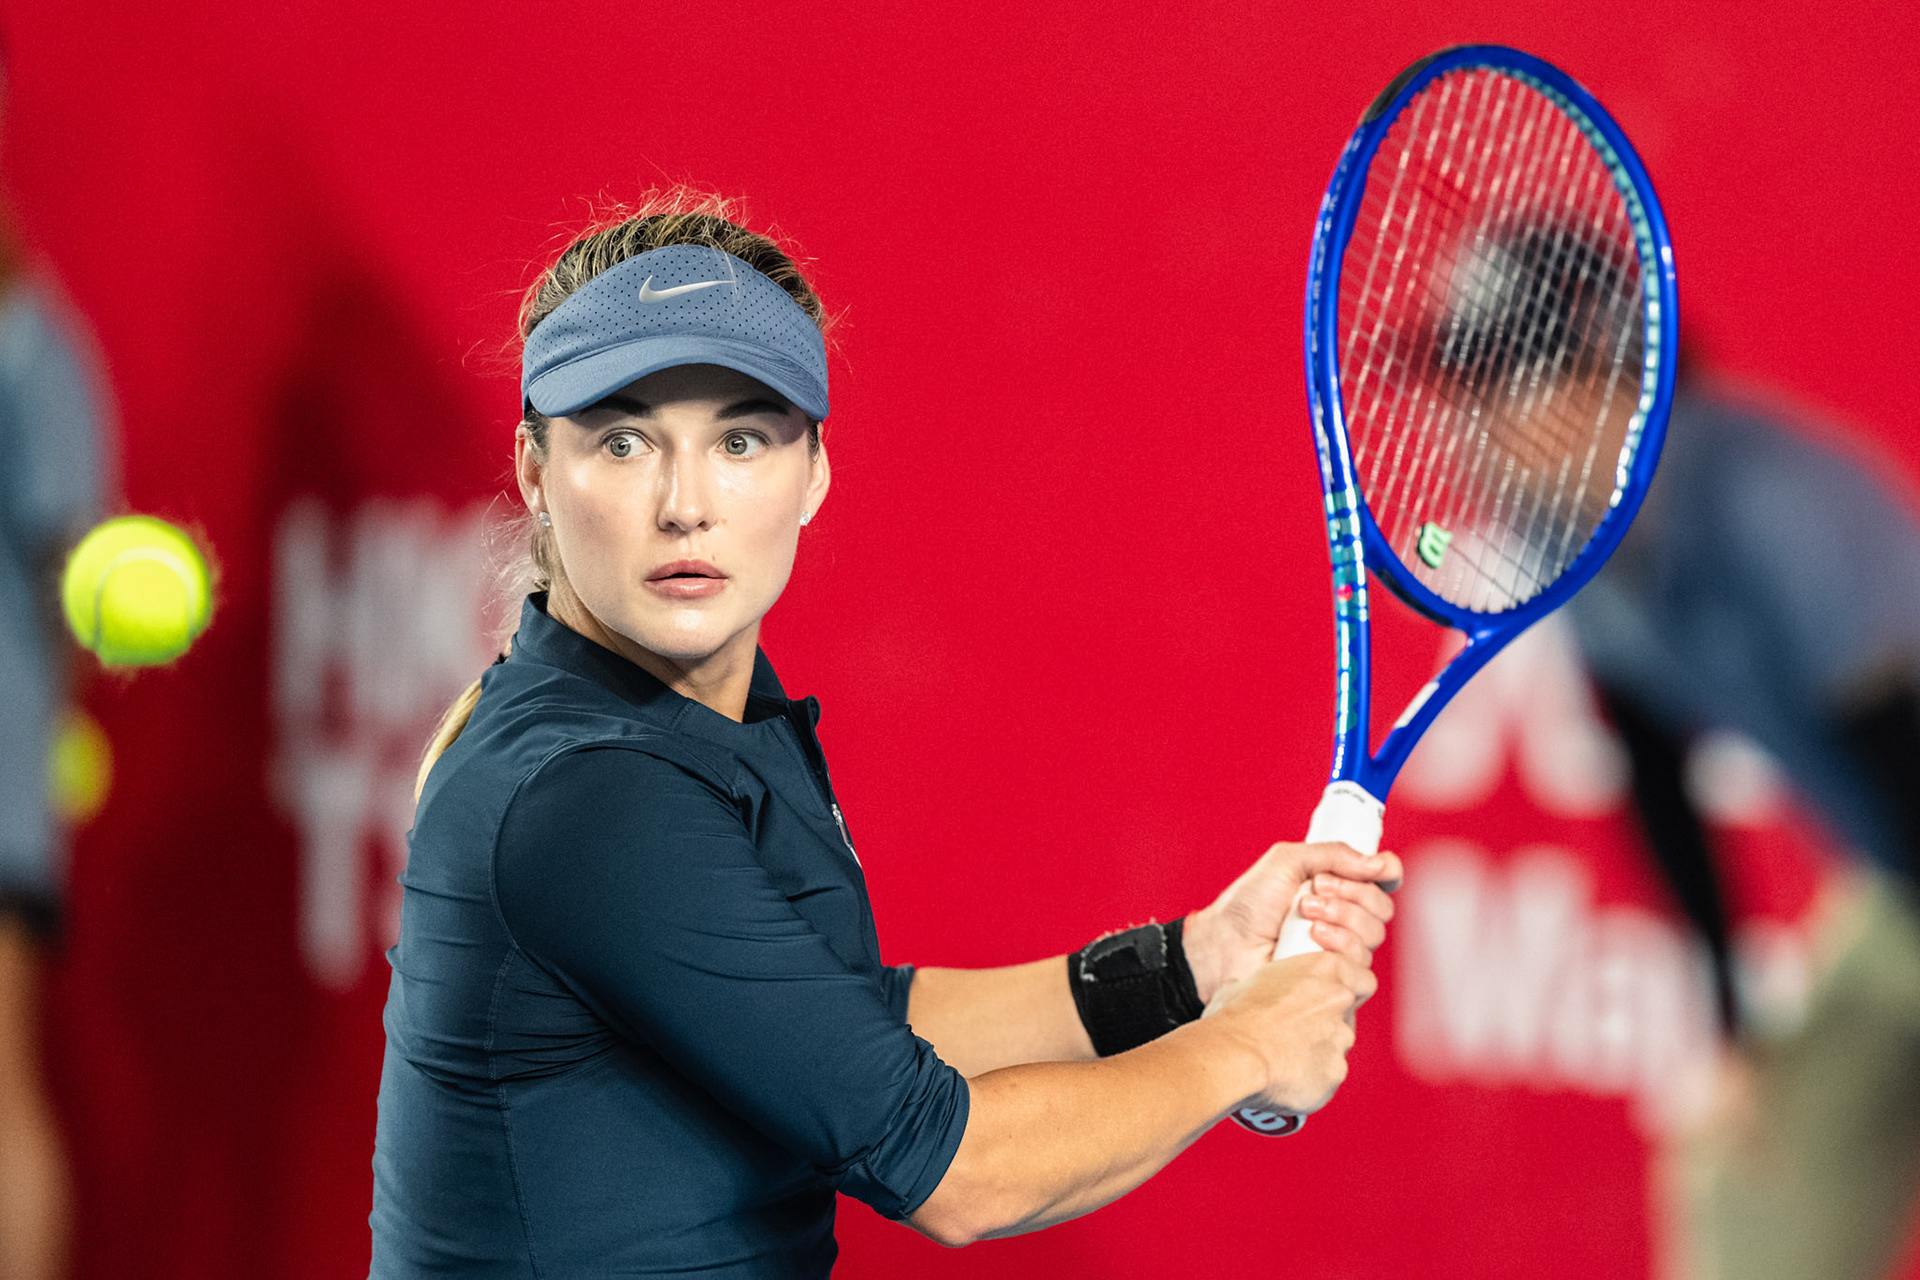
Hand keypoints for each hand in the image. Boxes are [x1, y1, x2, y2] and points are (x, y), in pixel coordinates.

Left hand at [1182, 841, 1401, 1002]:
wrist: (1224, 945)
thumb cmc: (1248, 906)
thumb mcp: (1286, 862)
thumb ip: (1333, 854)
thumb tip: (1380, 862)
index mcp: (1337, 887)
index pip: (1384, 879)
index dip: (1384, 872)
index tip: (1372, 868)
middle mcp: (1345, 918)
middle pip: (1382, 907)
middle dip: (1351, 893)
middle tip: (1314, 889)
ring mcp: (1341, 950)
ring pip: (1373, 935)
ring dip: (1341, 917)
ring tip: (1304, 914)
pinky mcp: (1337, 979)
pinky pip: (1363, 965)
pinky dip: (1339, 946)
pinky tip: (1311, 941)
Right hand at [1204, 949, 1376, 1115]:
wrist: (1235, 1057)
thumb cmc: (1236, 1017)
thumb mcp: (1244, 983)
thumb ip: (1263, 985)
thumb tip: (1244, 991)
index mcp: (1324, 968)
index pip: (1361, 975)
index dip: (1350, 987)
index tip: (1330, 995)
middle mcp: (1340, 1001)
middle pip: (1346, 1013)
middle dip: (1327, 1022)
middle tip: (1296, 1028)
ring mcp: (1341, 1040)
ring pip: (1335, 1046)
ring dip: (1316, 1051)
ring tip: (1282, 1056)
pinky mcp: (1335, 1074)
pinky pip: (1326, 1075)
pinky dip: (1310, 1077)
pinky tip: (1284, 1077)